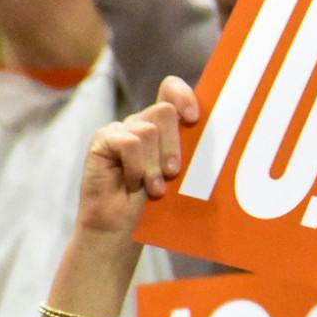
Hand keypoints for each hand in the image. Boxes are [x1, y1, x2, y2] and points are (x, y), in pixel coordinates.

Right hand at [76, 76, 199, 237]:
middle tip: (173, 173)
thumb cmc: (155, 204)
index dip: (184, 95)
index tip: (194, 118)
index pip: (171, 89)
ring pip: (148, 129)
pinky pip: (129, 142)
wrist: (122, 228)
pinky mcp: (102, 140)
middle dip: (173, 146)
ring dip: (154, 164)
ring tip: (154, 188)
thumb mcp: (181, 174)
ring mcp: (120, 130)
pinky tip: (133, 183)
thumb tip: (214, 133)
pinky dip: (136, 167)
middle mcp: (141, 122)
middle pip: (165, 111)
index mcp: (163, 126)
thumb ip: (191, 149)